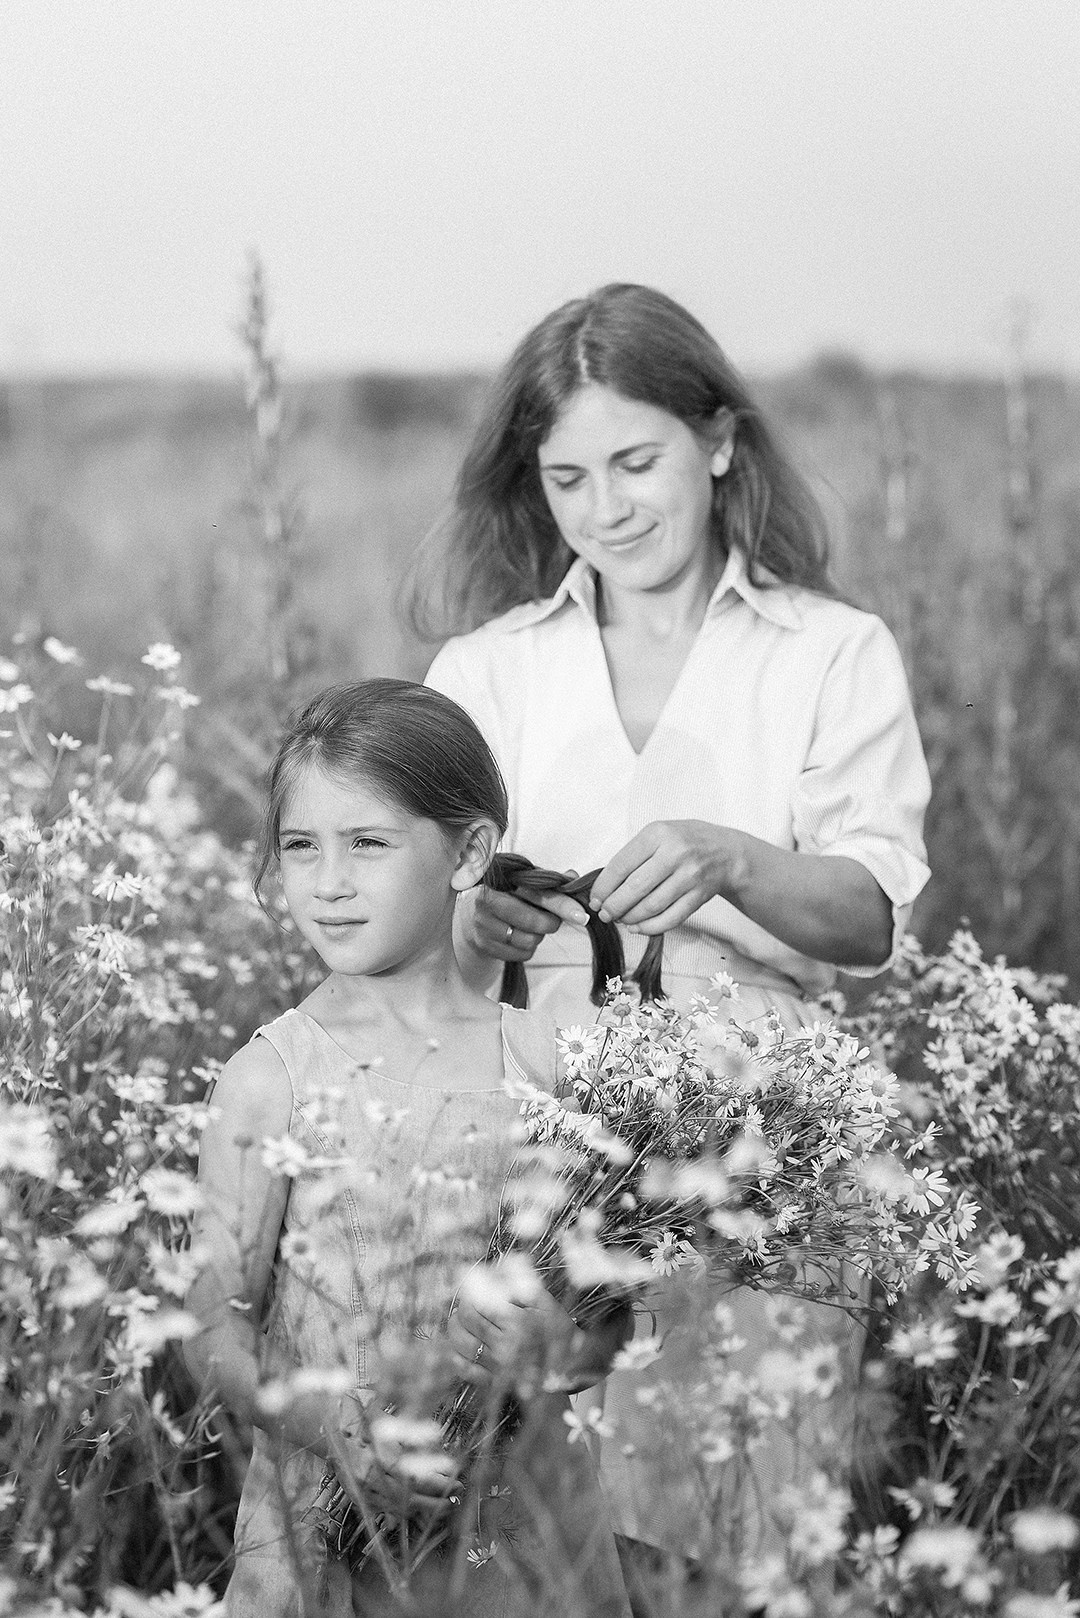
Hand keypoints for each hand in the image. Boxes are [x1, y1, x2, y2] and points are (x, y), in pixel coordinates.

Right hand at [331, 1424, 456, 1522]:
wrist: (322, 1424)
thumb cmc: (355, 1414)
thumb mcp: (382, 1416)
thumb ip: (406, 1433)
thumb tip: (436, 1445)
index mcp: (374, 1458)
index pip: (412, 1480)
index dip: (436, 1484)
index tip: (456, 1481)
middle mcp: (367, 1479)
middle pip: (407, 1499)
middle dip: (435, 1500)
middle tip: (456, 1495)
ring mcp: (361, 1491)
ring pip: (396, 1508)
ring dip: (423, 1508)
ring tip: (443, 1504)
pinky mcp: (357, 1497)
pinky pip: (385, 1510)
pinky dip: (404, 1510)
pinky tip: (420, 1506)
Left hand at [449, 1275, 627, 1394]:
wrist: (568, 1373)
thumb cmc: (557, 1333)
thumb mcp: (545, 1303)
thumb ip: (521, 1283)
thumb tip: (498, 1264)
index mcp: (517, 1324)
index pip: (477, 1304)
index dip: (470, 1294)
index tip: (473, 1290)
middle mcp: (504, 1347)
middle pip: (466, 1320)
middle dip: (462, 1308)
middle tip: (467, 1304)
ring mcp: (496, 1367)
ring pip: (460, 1343)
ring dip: (455, 1329)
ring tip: (459, 1321)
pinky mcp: (491, 1382)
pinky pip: (463, 1368)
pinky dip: (455, 1355)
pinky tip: (459, 1345)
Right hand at [458, 880, 588, 963]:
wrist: (472, 917)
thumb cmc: (505, 897)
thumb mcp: (524, 884)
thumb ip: (549, 881)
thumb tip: (573, 877)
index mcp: (499, 881)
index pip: (537, 894)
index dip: (561, 904)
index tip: (581, 915)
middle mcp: (487, 902)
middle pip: (534, 922)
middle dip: (551, 923)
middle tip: (551, 920)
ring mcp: (483, 925)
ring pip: (529, 941)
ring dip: (537, 937)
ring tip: (530, 928)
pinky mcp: (483, 945)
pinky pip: (521, 954)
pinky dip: (527, 949)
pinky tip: (519, 938)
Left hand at [589, 820, 743, 933]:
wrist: (727, 852)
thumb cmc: (686, 842)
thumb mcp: (659, 834)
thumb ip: (634, 855)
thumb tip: (605, 887)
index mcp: (658, 834)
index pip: (622, 864)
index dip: (604, 886)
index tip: (595, 899)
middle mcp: (675, 853)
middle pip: (635, 888)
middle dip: (614, 906)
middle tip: (605, 914)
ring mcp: (690, 876)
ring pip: (651, 906)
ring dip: (630, 918)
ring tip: (620, 920)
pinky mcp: (699, 896)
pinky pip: (670, 918)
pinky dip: (650, 927)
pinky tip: (638, 927)